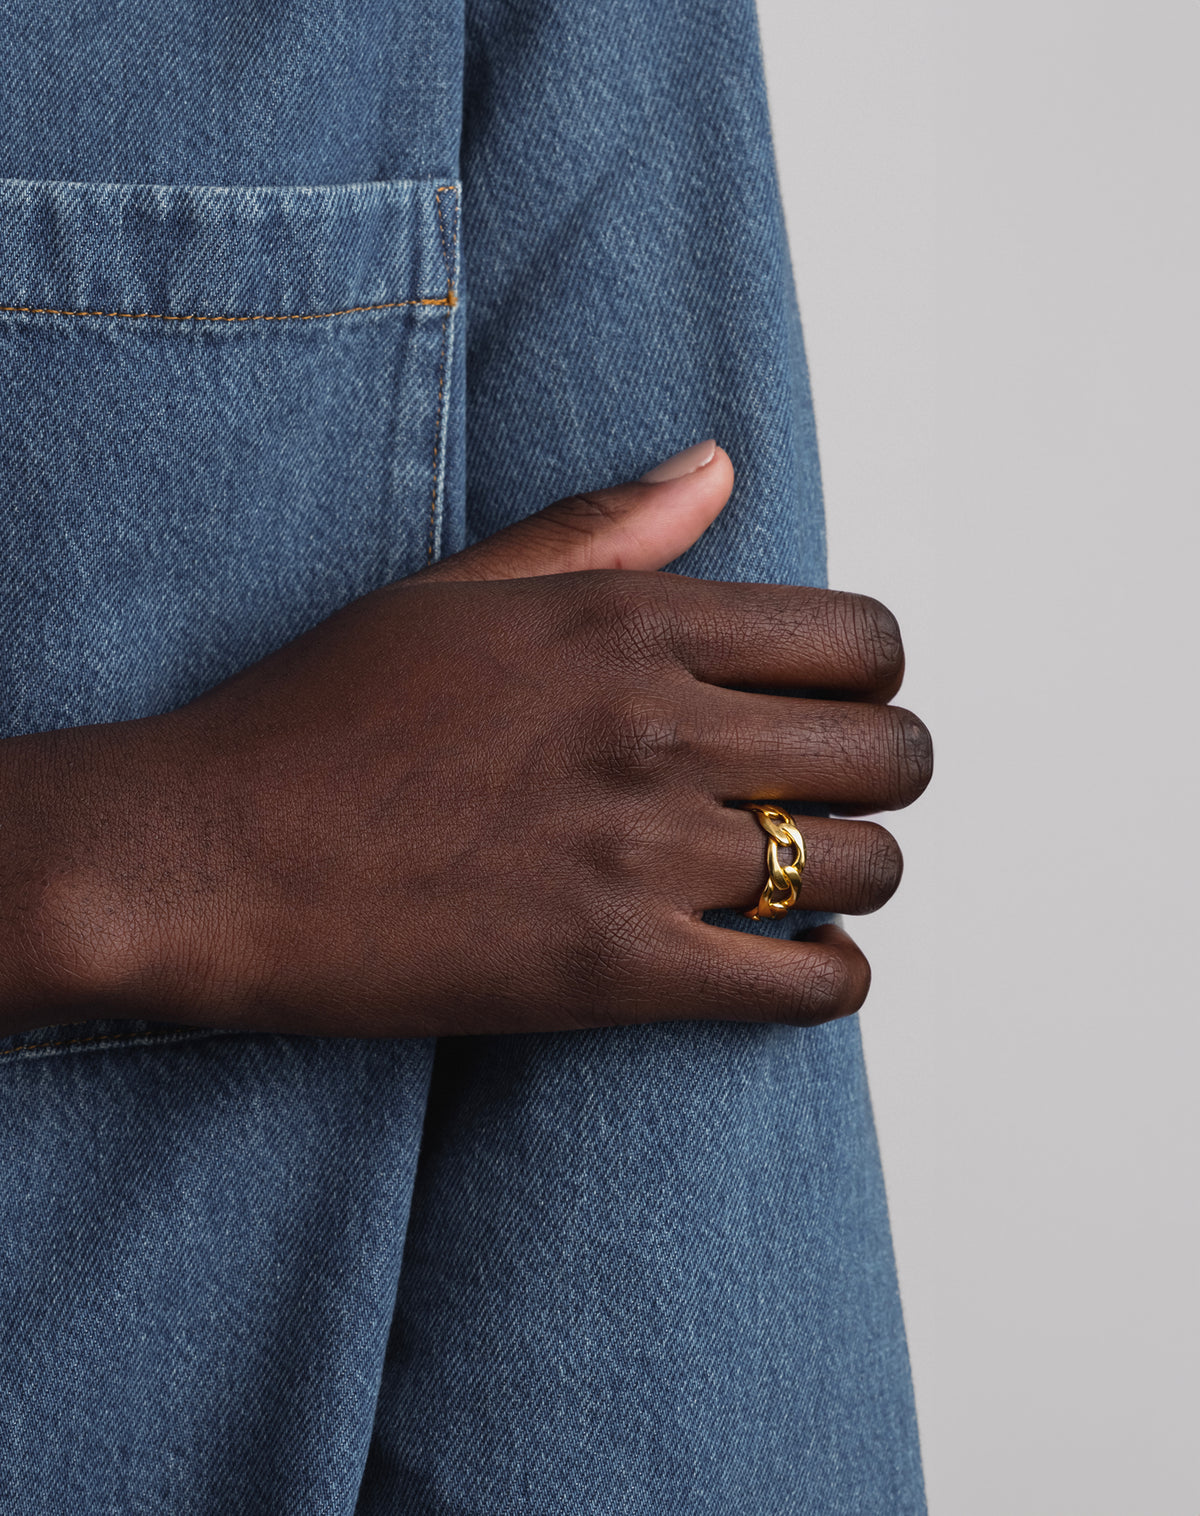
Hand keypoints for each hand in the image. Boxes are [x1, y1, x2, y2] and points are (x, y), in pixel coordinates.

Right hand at [4, 442, 931, 1036]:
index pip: (862, 639)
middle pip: (890, 753)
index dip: (869, 681)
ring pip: (865, 869)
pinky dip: (826, 979)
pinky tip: (789, 964)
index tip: (824, 711)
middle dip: (879, 777)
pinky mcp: (614, 970)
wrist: (206, 854)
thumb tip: (718, 465)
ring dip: (855, 878)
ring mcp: (641, 851)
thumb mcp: (459, 589)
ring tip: (800, 884)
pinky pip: (805, 985)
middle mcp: (658, 727)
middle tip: (821, 800)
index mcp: (631, 621)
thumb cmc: (319, 714)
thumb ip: (606, 527)